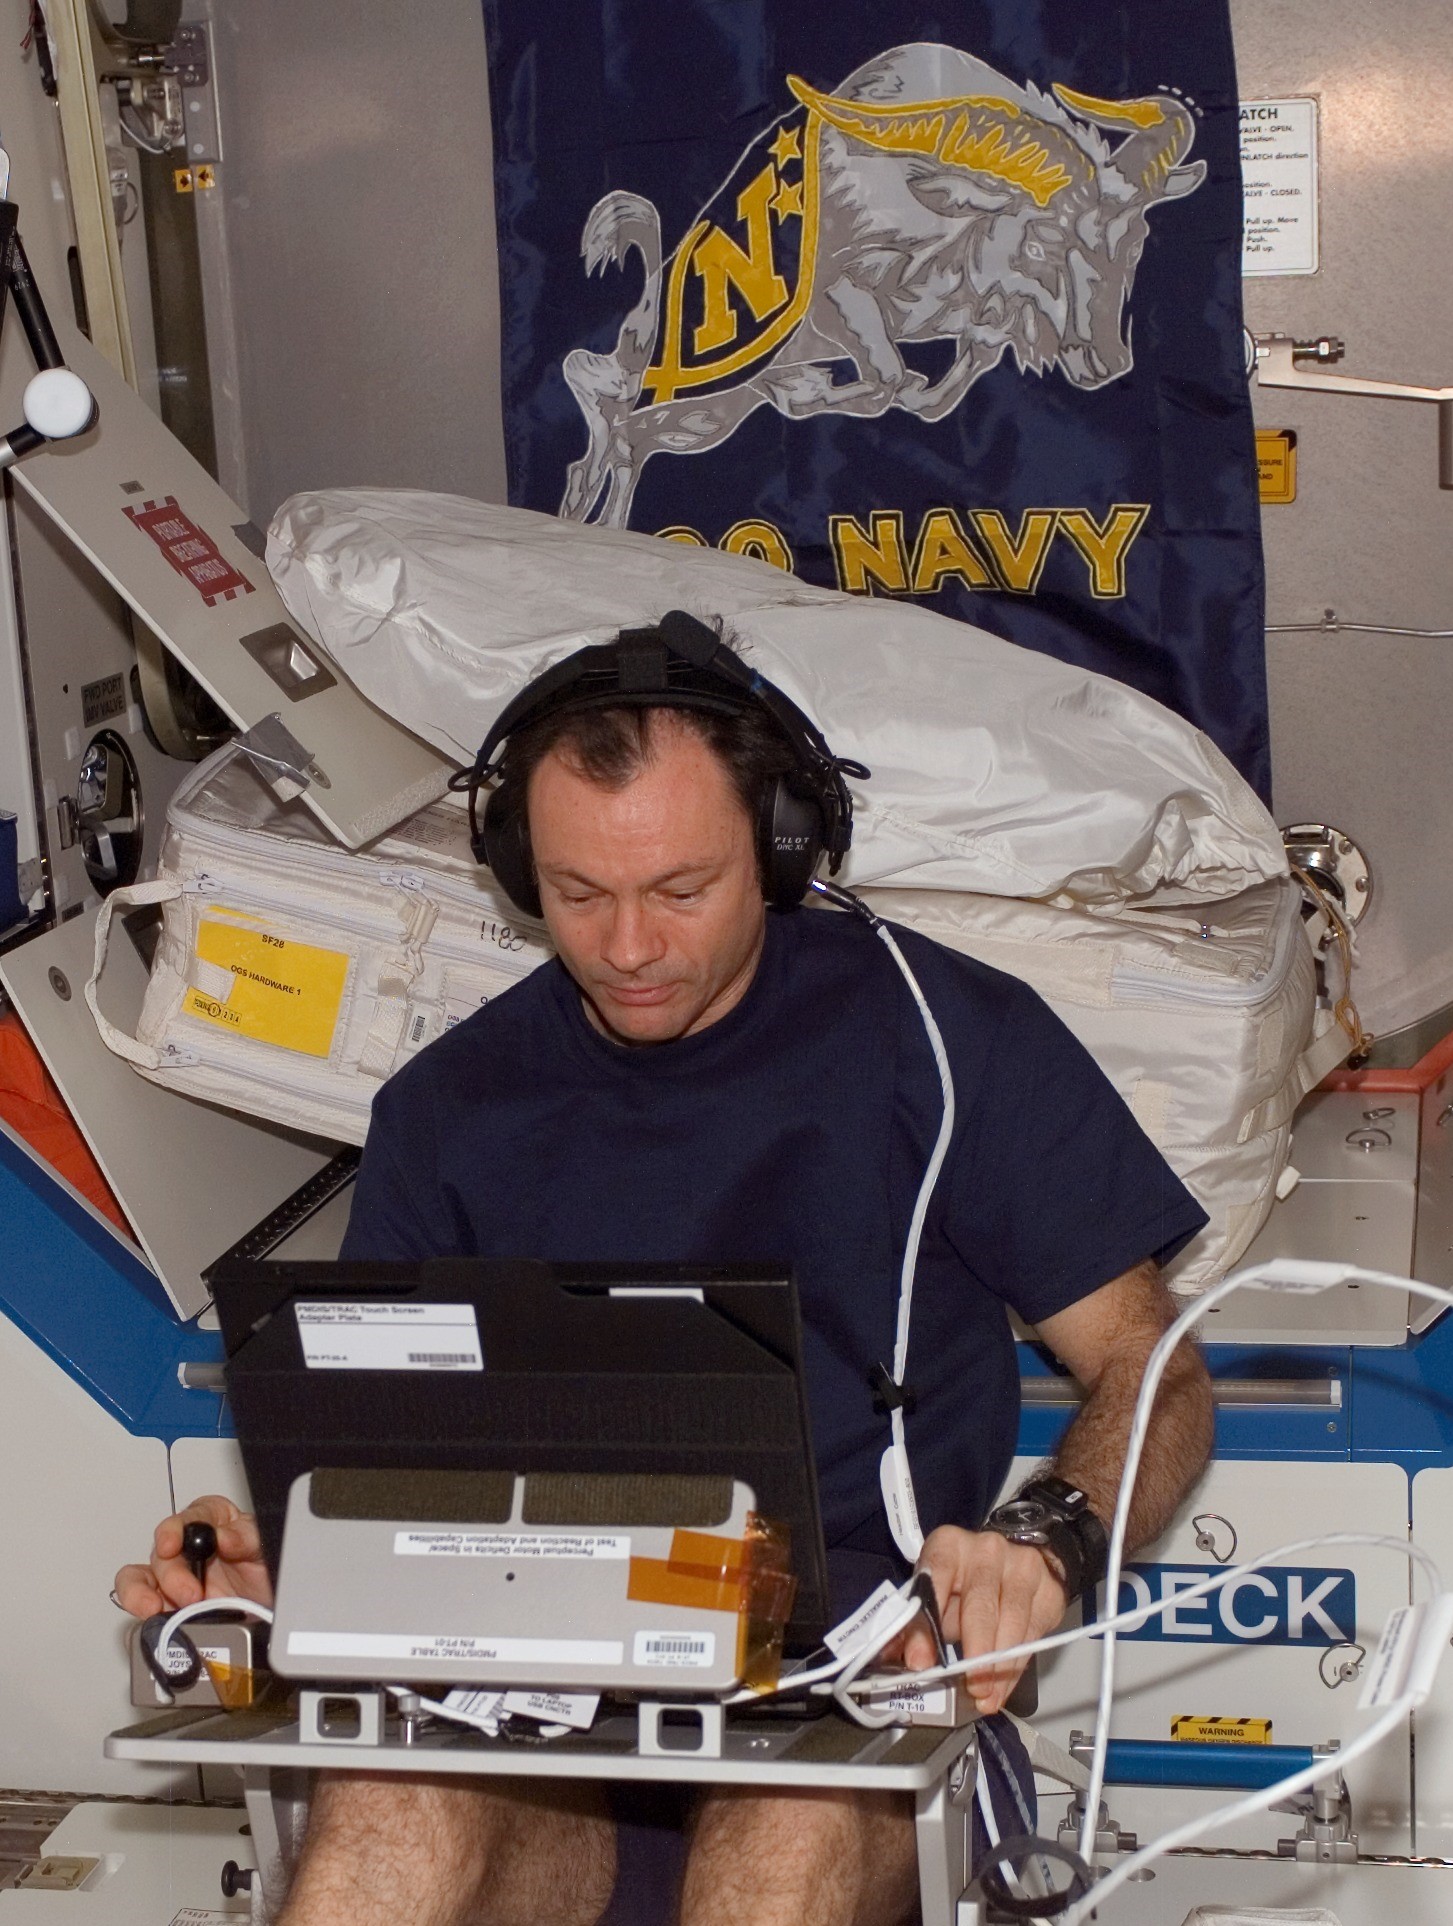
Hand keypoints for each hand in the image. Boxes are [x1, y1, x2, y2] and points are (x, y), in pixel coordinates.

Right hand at [113, 1495, 272, 1616]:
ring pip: (138, 1577)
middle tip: (191, 1595)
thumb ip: (245, 1537)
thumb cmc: (264, 1566)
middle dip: (171, 1576)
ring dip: (139, 1593)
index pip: (186, 1518)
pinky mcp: (167, 1604)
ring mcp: (173, 1578)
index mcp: (210, 1521)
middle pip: (162, 1554)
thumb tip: (224, 1536)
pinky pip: (140, 1603)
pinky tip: (152, 1619)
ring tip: (152, 1608)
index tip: (171, 1545)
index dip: (173, 1531)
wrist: (268, 1605)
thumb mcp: (263, 1546)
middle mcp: (186, 1548)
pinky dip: (139, 1611)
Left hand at [904, 1526, 1067, 1714]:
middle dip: (974, 1651)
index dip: (925, 1625)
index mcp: (948, 1545)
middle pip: (980, 1604)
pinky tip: (1002, 1687)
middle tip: (969, 1686)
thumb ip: (913, 1624)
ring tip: (985, 1696)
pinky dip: (1016, 1668)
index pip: (934, 1579)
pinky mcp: (1047, 1588)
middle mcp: (986, 1549)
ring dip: (998, 1667)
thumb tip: (887, 1655)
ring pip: (1011, 1621)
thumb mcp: (935, 1596)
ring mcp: (1021, 1566)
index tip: (920, 1662)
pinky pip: (1033, 1634)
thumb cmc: (965, 1583)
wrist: (1015, 1564)